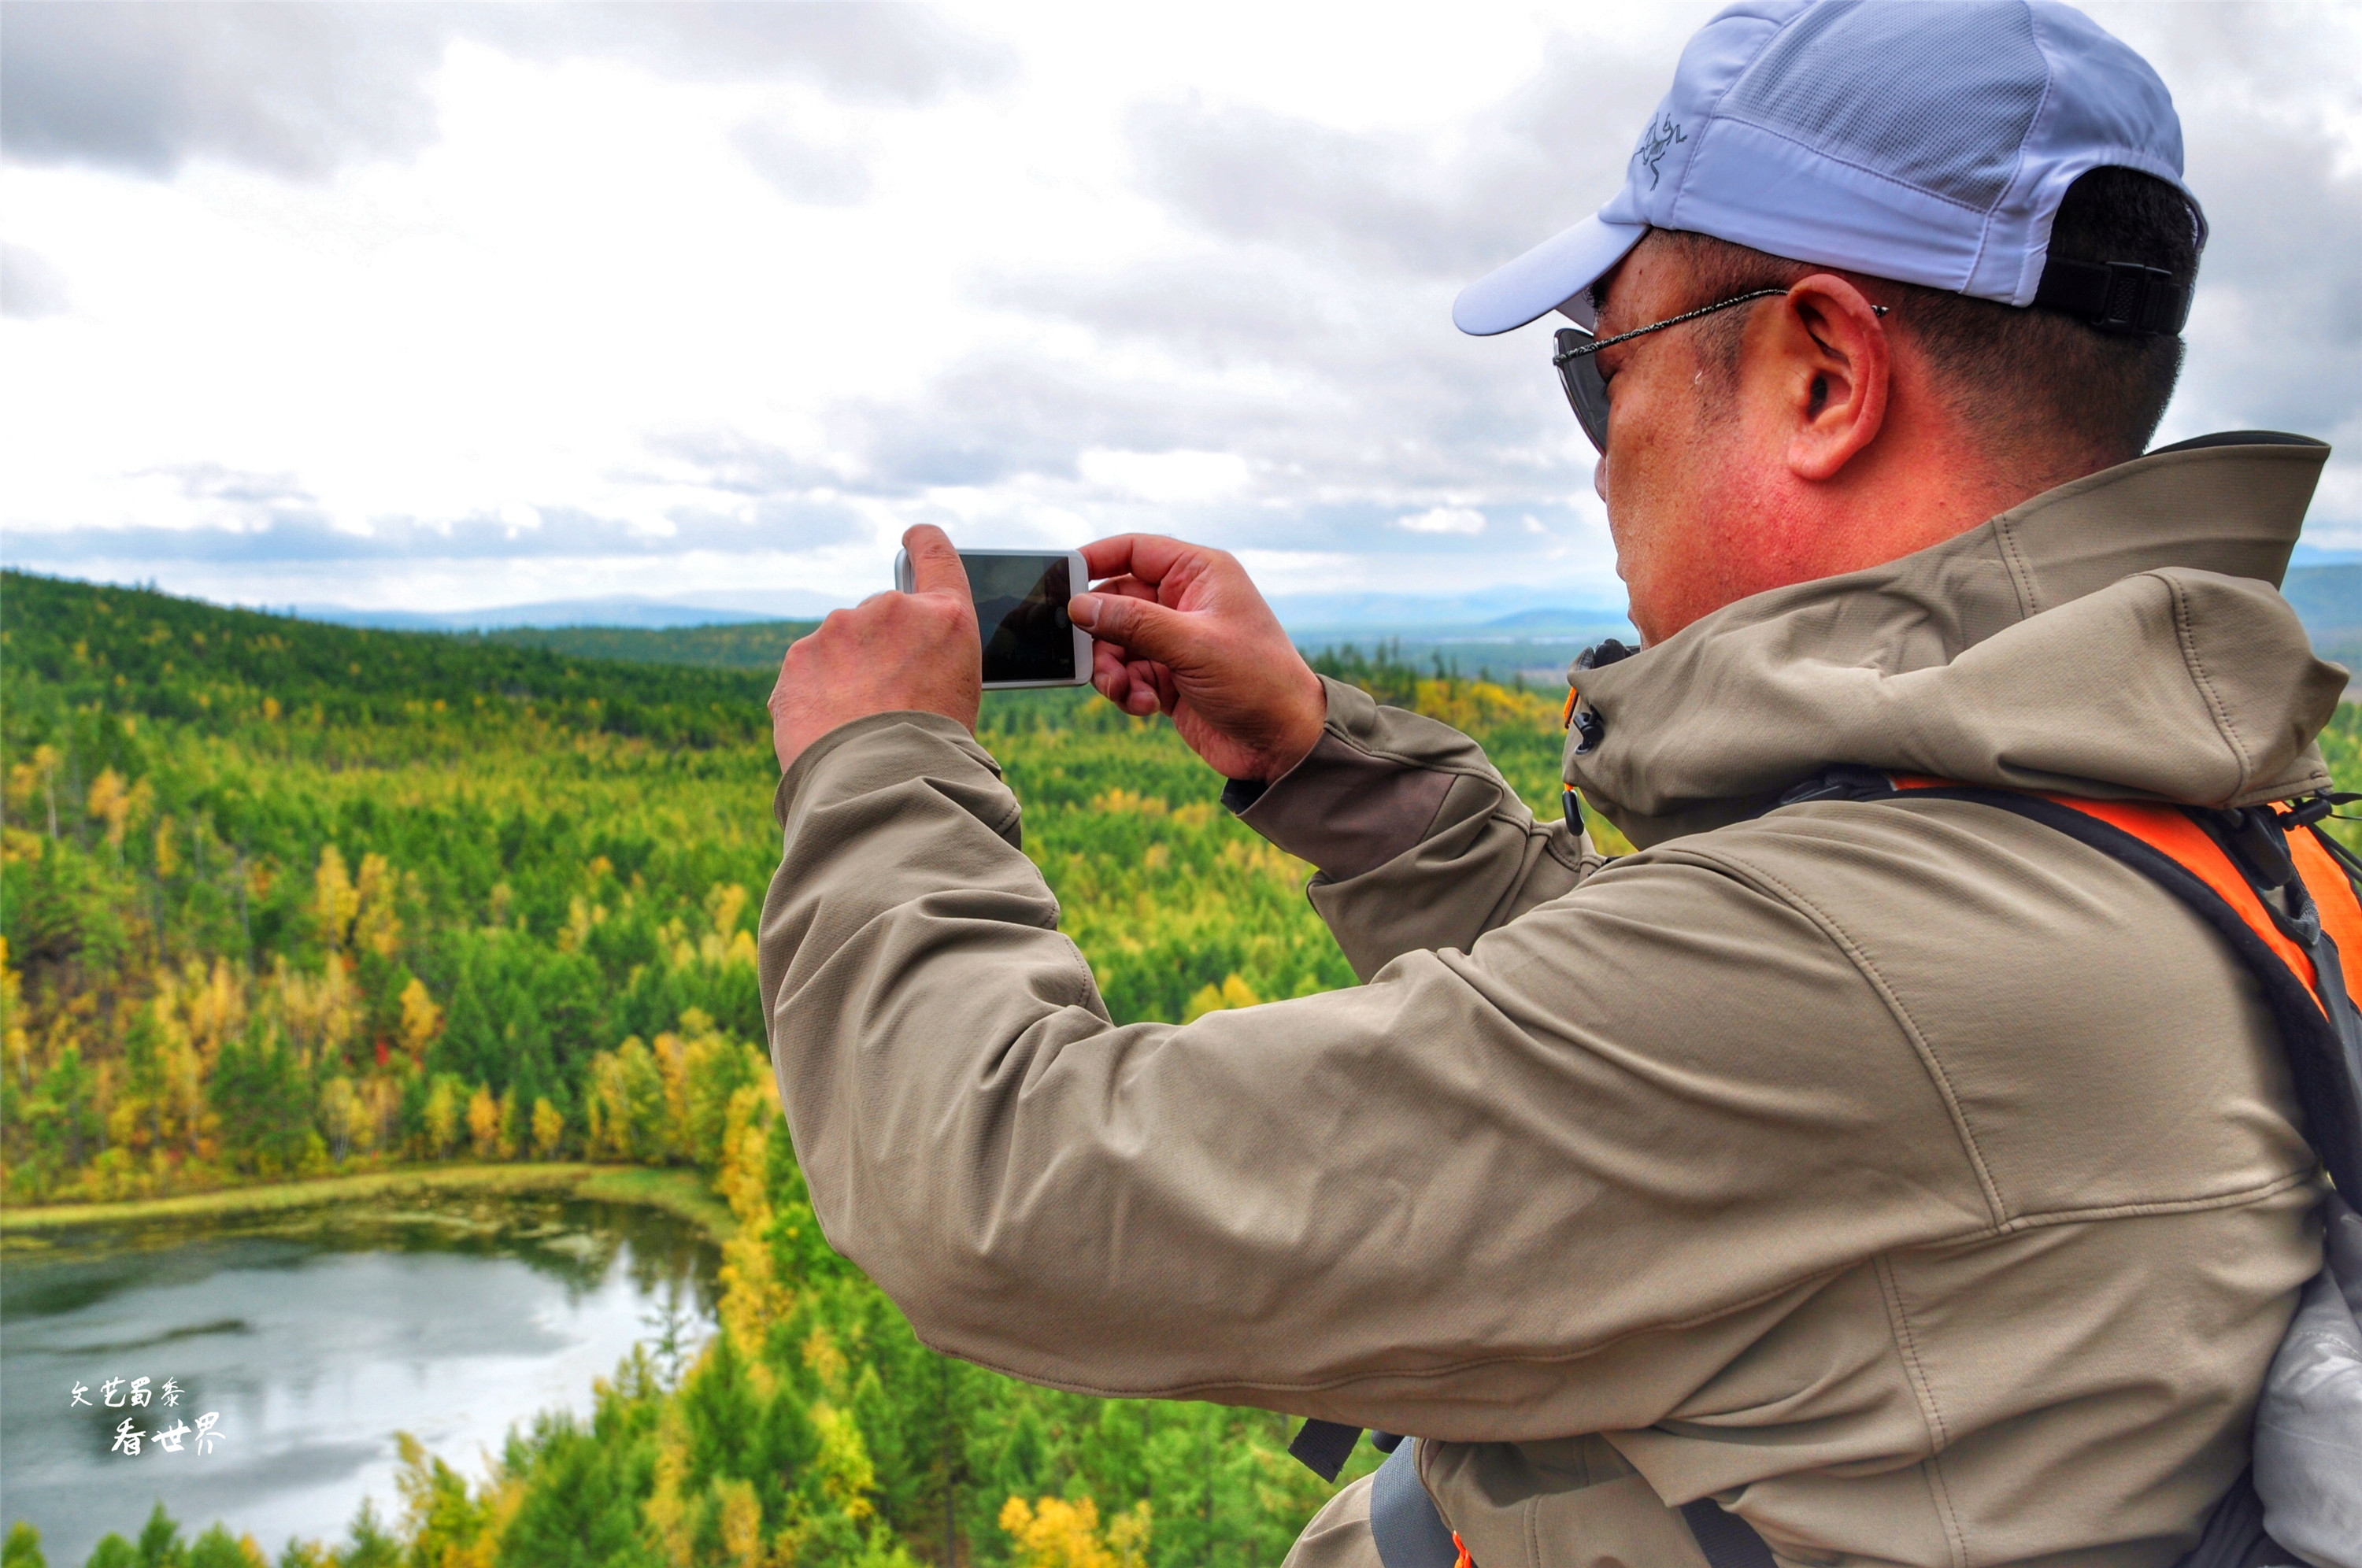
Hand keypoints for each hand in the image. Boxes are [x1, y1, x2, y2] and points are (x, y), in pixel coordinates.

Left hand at [770, 525, 981, 772]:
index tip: (911, 537)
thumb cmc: (934, 752)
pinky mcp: (799, 654)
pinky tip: (829, 729)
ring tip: (859, 725)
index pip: (935, 553)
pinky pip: (808, 671)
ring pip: (841, 647)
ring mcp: (841, 628)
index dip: (922, 542)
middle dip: (879, 650)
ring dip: (845, 675)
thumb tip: (897, 666)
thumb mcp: (957, 694)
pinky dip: (814, 695)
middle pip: (881, 617)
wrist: (882, 782)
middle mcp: (892, 609)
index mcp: (947, 617)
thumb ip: (930, 658)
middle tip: (887, 700)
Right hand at [1071, 535, 1325, 782]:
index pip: (1134, 551)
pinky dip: (1127, 690)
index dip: (1094, 560)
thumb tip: (1080, 605)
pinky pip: (1127, 673)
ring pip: (1116, 642)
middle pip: (1115, 601)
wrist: (1283, 744)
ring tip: (1124, 690)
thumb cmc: (1257, 682)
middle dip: (1100, 633)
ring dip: (1111, 668)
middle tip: (1090, 657)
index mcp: (1200, 574)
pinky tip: (1146, 706)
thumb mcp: (1192, 646)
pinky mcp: (1169, 676)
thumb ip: (1132, 622)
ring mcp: (1175, 639)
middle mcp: (1185, 601)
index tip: (1059, 580)